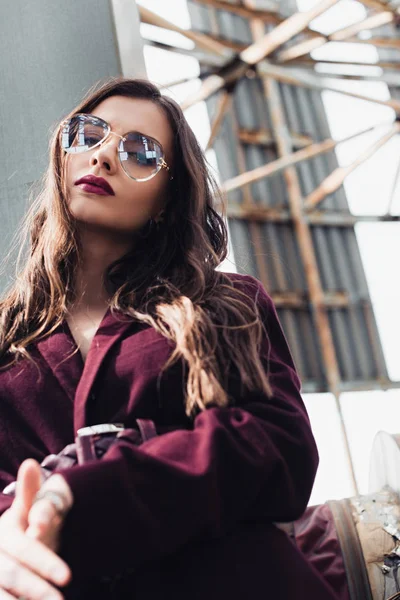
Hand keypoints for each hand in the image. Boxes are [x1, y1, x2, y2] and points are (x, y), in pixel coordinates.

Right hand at [0, 459, 71, 598]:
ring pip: (1, 595)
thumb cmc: (26, 528)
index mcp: (3, 531)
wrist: (10, 552)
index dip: (44, 562)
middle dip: (38, 590)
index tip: (69, 576)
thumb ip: (30, 491)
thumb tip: (30, 463)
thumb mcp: (29, 509)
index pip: (23, 548)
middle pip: (12, 574)